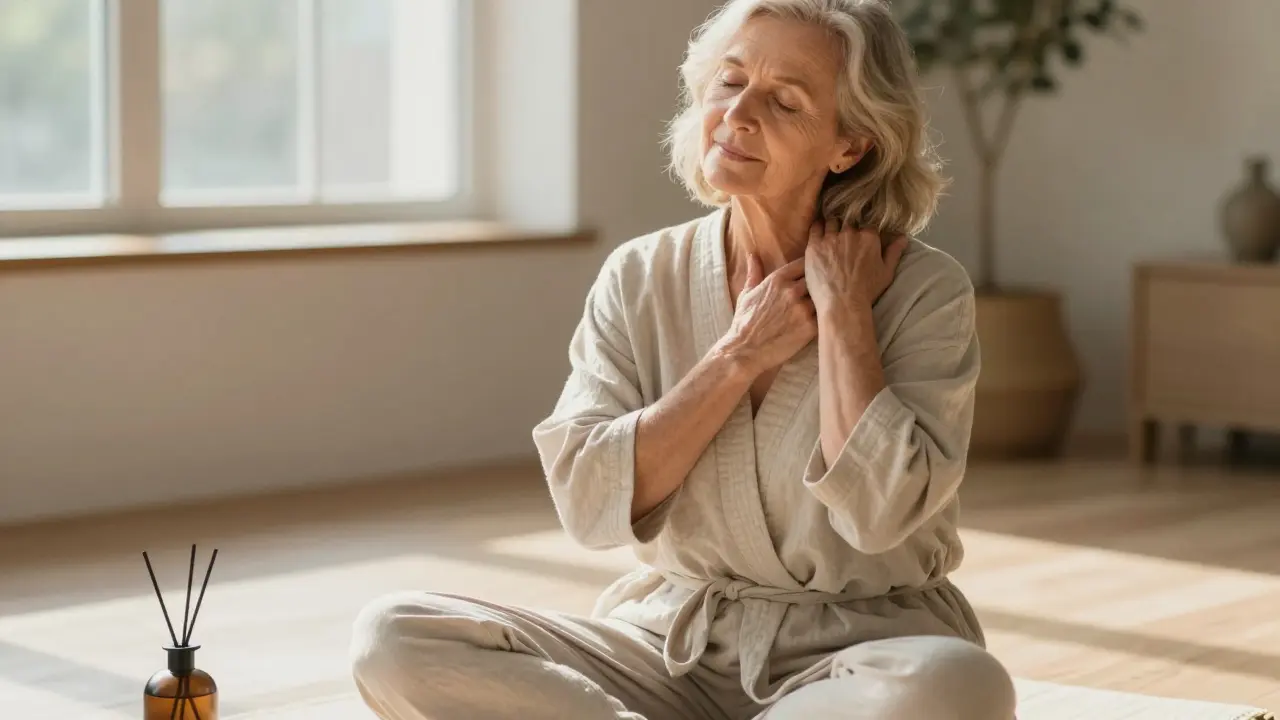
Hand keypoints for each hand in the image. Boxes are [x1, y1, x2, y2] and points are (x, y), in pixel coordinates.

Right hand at [720, 254, 815, 374]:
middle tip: (822, 289)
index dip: (810, 266)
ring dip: (824, 300)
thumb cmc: (744, 322)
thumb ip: (754, 272)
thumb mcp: (746, 294)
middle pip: (817, 278)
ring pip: (824, 297)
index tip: (813, 272)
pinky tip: (825, 319)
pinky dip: (825, 317)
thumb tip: (752, 255)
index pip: (804, 263)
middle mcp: (792, 290)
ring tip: (827, 304)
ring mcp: (803, 309)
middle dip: (819, 283)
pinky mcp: (810, 327)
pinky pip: (825, 316)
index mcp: (778, 279)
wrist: (745, 350)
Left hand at [804, 218, 906, 315]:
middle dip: (847, 228)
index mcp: (869, 237)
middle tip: (844, 239)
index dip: (864, 232)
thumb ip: (894, 252)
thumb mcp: (886, 272)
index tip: (860, 238)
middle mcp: (850, 233)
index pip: (867, 226)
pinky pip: (815, 229)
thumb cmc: (867, 291)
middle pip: (848, 222)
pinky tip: (818, 231)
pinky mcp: (815, 245)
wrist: (842, 303)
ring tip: (830, 234)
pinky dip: (818, 228)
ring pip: (831, 223)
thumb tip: (903, 237)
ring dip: (832, 226)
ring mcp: (831, 238)